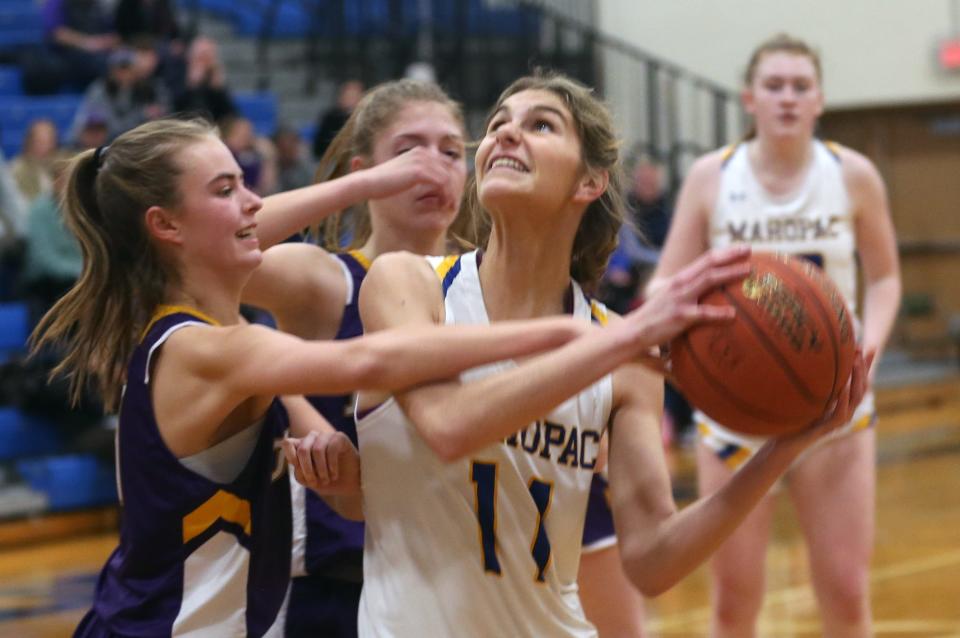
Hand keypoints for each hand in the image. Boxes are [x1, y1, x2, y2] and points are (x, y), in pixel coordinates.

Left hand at [282, 430, 360, 494]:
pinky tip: (334, 475)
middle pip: (302, 449)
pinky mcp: (339, 437)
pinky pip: (332, 449)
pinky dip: (332, 466)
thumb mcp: (309, 480)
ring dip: (321, 470)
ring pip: (317, 450)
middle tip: (315, 483)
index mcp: (301, 446)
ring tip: (326, 480)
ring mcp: (326, 436)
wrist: (349, 484)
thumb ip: (299, 472)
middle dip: (308, 470)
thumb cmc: (327, 481)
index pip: (287, 443)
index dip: (291, 457)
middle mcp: (312, 438)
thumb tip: (298, 463)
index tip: (300, 471)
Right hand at [361, 147, 457, 208]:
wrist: (369, 183)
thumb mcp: (403, 174)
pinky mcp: (420, 172)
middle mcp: (422, 152)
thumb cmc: (383, 181)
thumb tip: (425, 177)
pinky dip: (445, 195)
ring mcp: (422, 161)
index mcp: (419, 151)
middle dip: (453, 186)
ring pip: (447, 177)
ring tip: (449, 206)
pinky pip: (442, 183)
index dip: (450, 179)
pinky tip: (443, 205)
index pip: (444, 163)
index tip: (449, 194)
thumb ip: (415, 172)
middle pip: (448, 169)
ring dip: (451, 192)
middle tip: (453, 202)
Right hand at [622, 245, 751, 351]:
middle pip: (709, 263)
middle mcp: (680, 284)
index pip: (706, 259)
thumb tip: (711, 293)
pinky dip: (719, 312)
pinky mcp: (680, 316)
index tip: (744, 248)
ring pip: (708, 280)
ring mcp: (680, 299)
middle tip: (750, 250)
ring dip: (730, 274)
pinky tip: (732, 314)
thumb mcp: (671, 298)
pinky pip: (703, 313)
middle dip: (730, 255)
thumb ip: (689, 292)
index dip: (725, 252)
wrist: (635, 330)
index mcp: (680, 278)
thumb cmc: (657, 316)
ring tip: (748, 271)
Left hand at [780, 347, 873, 444]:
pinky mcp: (829, 428)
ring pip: (856, 398)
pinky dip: (843, 398)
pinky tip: (842, 386)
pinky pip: (840, 413)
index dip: (867, 365)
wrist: (786, 440)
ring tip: (855, 361)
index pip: (859, 381)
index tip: (870, 345)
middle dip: (863, 368)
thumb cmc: (795, 416)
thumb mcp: (806, 394)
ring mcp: (839, 420)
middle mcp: (845, 410)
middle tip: (860, 349)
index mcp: (842, 402)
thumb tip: (809, 355)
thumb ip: (813, 380)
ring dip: (856, 379)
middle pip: (862, 387)